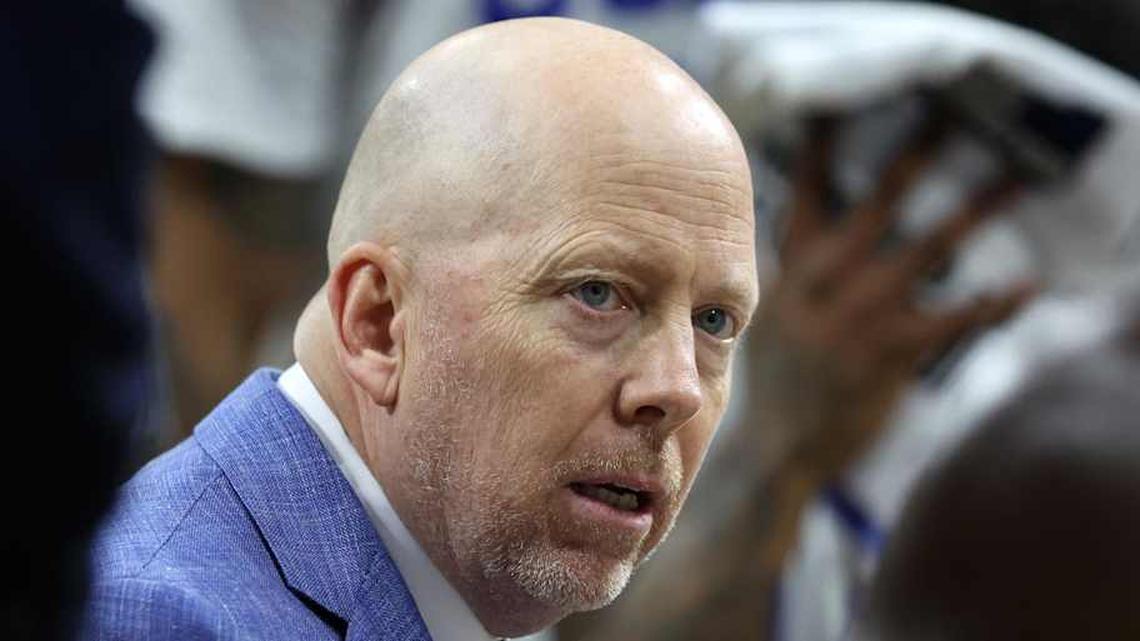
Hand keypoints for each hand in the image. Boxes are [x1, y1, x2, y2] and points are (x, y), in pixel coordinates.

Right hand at [746, 115, 1034, 483]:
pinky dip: (991, 304)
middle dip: (911, 163)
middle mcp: (820, 288)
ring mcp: (854, 320)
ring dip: (971, 215)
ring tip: (1010, 183)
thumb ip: (800, 270)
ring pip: (921, 253)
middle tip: (946, 122)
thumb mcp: (775, 317)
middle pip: (872, 209)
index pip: (804, 198)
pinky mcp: (887, 355)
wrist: (778, 448)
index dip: (822, 151)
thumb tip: (823, 222)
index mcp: (789, 273)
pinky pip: (951, 320)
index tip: (837, 109)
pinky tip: (1023, 285)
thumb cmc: (782, 381)